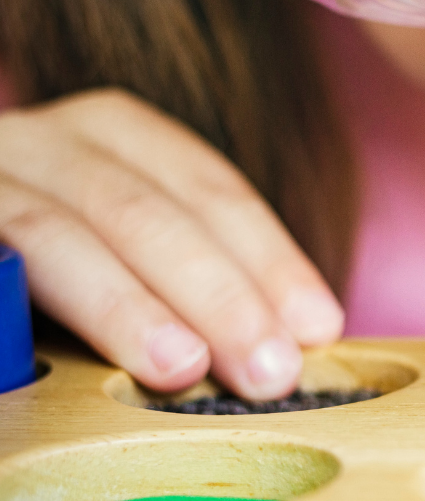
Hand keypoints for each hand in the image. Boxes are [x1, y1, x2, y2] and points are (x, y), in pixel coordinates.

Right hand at [0, 89, 342, 396]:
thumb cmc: (67, 250)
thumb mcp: (136, 241)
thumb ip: (197, 272)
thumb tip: (297, 337)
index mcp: (113, 132)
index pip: (211, 190)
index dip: (269, 259)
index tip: (318, 325)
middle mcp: (43, 138)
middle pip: (144, 211)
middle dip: (217, 293)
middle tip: (268, 368)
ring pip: (58, 234)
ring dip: (126, 306)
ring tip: (183, 368)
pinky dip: (16, 303)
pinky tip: (46, 359)